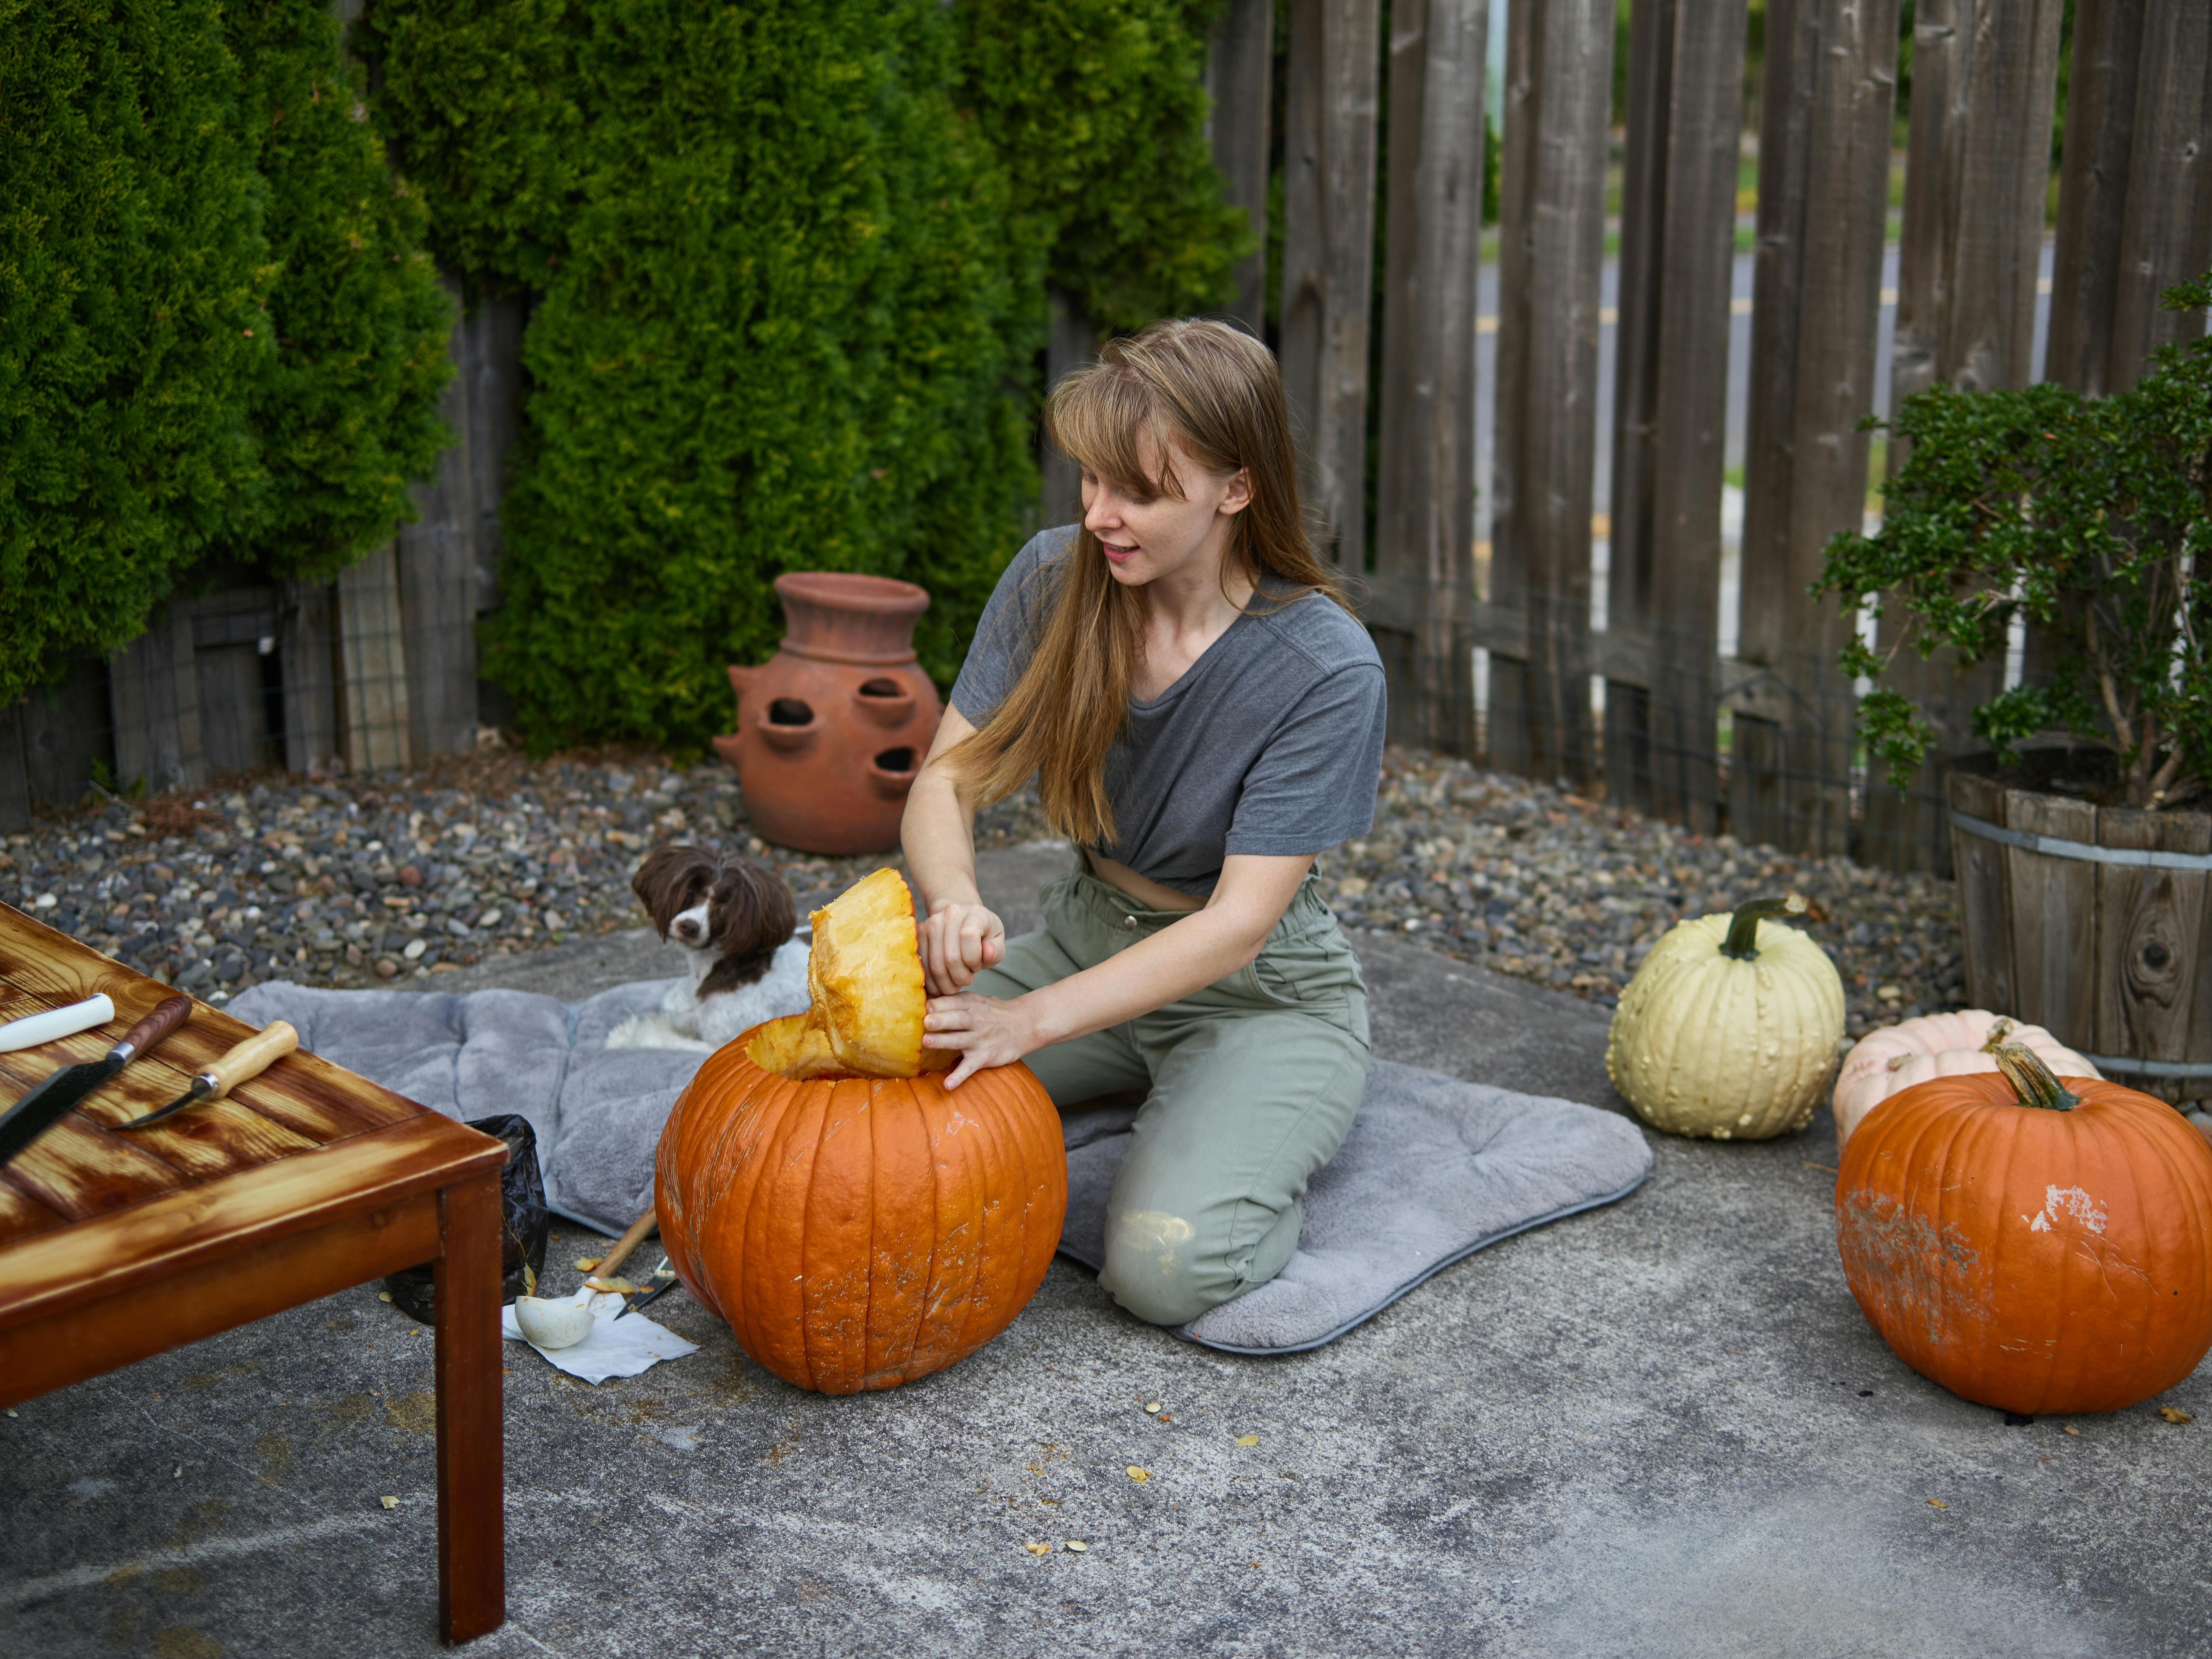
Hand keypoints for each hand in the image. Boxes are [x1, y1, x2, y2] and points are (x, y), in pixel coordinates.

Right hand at [918, 899, 1004, 995]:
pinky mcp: (918, 935)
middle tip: (965, 982)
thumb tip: (987, 954)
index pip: (969, 937)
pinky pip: (922, 966)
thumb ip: (996, 951)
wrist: (960, 918)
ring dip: (945, 984)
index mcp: (974, 914)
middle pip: (950, 957)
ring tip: (954, 985)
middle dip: (960, 978)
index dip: (974, 960)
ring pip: (934, 966)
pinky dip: (931, 982)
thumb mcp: (997, 941)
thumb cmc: (982, 934)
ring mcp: (931, 924)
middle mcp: (950, 915)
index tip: (977, 967)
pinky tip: (941, 984)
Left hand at [922, 992, 1036, 1089]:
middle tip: (925, 1021)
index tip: (923, 1006)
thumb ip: (953, 1001)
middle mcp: (975, 1021)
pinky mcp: (984, 1057)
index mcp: (971, 1004)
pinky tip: (948, 1085)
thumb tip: (924, 1001)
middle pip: (958, 1019)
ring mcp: (980, 1040)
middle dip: (941, 1020)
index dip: (938, 1005)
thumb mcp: (976, 1000)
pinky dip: (959, 1076)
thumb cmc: (992, 1013)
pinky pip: (970, 1067)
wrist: (1023, 1025)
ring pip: (960, 1040)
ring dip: (943, 1041)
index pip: (953, 1002)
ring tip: (926, 1042)